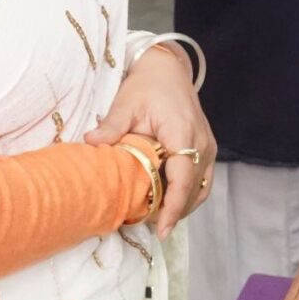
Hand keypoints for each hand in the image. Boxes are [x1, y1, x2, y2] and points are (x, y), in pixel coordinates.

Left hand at [96, 46, 218, 234]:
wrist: (168, 70)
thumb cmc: (148, 85)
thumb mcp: (126, 102)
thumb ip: (112, 126)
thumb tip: (90, 143)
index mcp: (183, 133)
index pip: (182, 178)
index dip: (172, 207)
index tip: (161, 229)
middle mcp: (202, 143)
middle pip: (192, 190)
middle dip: (173, 213)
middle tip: (147, 228)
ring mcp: (208, 148)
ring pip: (200, 189)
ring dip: (181, 207)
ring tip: (156, 220)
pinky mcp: (207, 150)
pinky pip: (201, 181)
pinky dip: (186, 196)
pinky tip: (167, 204)